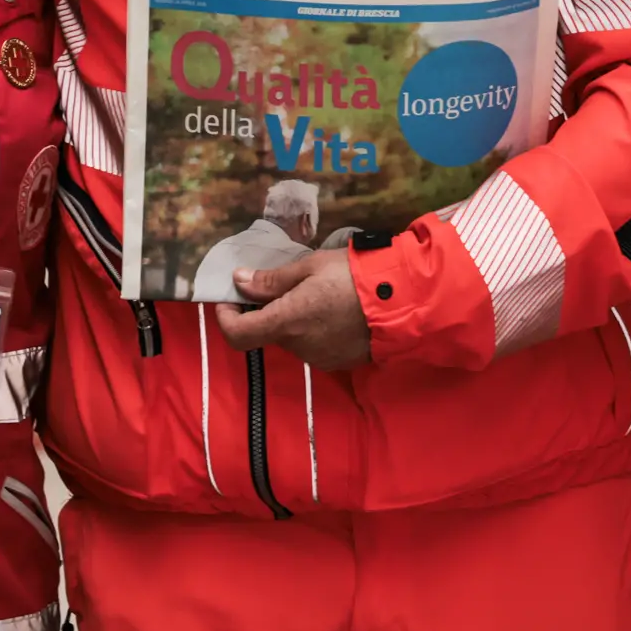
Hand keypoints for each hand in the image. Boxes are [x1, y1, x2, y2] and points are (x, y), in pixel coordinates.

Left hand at [217, 250, 371, 369]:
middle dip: (270, 311)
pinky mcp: (340, 362)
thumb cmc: (355, 276)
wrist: (404, 301)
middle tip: (286, 284)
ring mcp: (321, 358)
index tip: (231, 300)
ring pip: (295, 339)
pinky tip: (336, 310)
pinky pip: (316, 346)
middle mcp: (299, 347)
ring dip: (296, 320)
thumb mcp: (310, 267)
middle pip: (269, 332)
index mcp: (287, 322)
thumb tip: (239, 282)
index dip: (226, 318)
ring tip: (320, 294)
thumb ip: (272, 280)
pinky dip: (316, 330)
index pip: (238, 335)